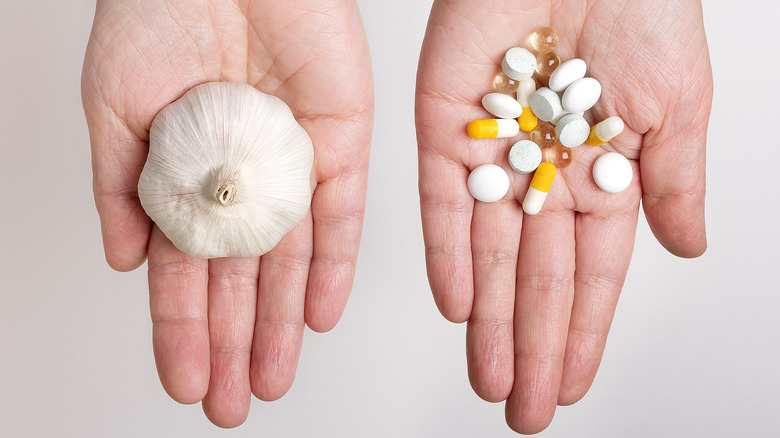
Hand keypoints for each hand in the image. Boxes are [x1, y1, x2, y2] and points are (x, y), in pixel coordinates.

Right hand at [82, 0, 372, 426]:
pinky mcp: (339, 141)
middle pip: (240, 278)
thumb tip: (125, 265)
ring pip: (289, 260)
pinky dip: (332, 265)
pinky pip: (339, 213)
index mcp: (185, 176)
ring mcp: (291, 164)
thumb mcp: (114, 109)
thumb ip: (121, 188)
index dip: (183, 329)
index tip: (185, 383)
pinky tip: (318, 317)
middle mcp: (241, 180)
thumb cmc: (155, 17)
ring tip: (274, 379)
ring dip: (281, 323)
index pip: (186, 270)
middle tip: (233, 406)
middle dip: (234, 343)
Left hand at [416, 0, 711, 432]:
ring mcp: (493, 153)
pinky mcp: (445, 126)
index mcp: (601, 175)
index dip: (580, 330)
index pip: (588, 273)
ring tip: (490, 377)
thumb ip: (674, 182)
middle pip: (535, 277)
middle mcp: (542, 175)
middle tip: (523, 408)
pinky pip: (445, 201)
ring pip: (488, 254)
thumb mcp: (680, 105)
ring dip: (490, 319)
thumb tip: (689, 250)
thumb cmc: (644, 9)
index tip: (568, 382)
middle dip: (530, 345)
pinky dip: (451, 253)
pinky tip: (460, 307)